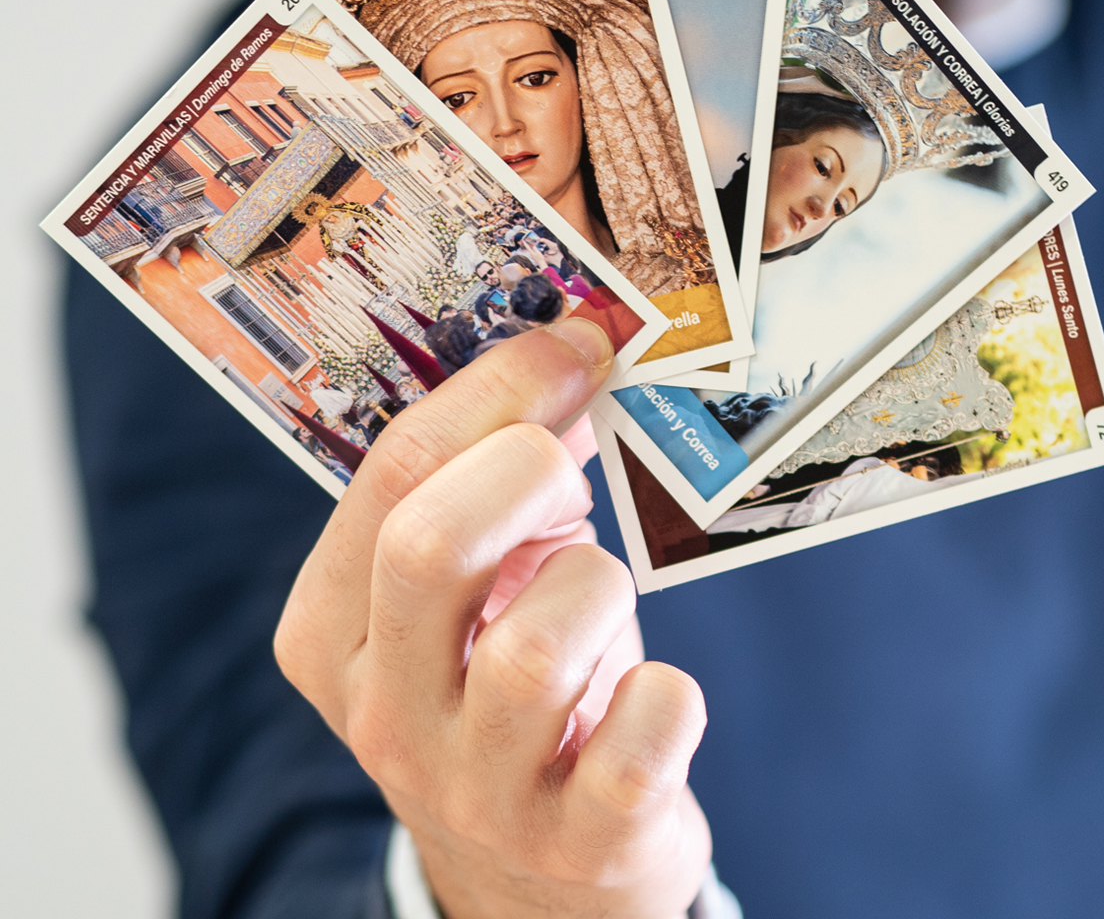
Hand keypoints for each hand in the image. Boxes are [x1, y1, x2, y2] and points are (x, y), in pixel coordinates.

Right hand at [275, 318, 711, 918]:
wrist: (536, 871)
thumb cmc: (506, 687)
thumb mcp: (468, 590)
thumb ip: (491, 487)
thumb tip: (573, 360)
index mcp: (333, 630)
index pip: (394, 477)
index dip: (499, 388)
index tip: (574, 341)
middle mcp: (385, 713)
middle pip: (430, 545)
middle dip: (527, 468)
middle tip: (573, 464)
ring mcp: (475, 787)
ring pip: (540, 647)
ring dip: (599, 589)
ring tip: (599, 603)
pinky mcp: (579, 840)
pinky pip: (645, 735)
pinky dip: (667, 696)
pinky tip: (648, 696)